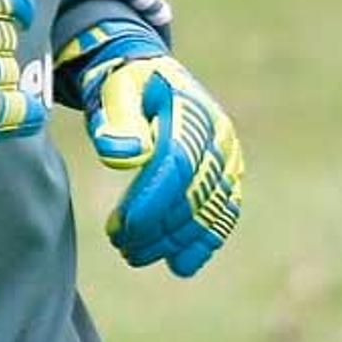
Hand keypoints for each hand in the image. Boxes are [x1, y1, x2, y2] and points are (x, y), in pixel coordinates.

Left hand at [76, 47, 243, 276]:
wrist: (149, 76)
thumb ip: (116, 121)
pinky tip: (180, 265)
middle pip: (192, 192)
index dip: (150, 201)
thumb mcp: (113, 92)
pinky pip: (223, 212)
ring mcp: (227, 156)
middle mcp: (218, 134)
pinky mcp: (228, 173)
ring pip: (208, 209)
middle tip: (121, 247)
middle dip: (157, 227)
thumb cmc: (124, 85)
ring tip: (135, 256)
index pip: (175, 163)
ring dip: (174, 240)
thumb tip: (122, 155)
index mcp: (189, 110)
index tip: (121, 231)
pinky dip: (204, 241)